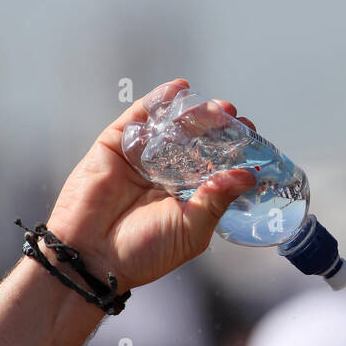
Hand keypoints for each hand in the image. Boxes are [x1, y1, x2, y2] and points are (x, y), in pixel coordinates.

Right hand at [45, 79, 257, 294]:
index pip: (215, 170)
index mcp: (186, 199)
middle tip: (237, 120)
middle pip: (197, 144)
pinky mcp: (116, 144)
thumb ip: (216, 201)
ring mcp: (141, 158)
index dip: (233, 155)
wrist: (92, 255)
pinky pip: (141, 116)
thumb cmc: (144, 253)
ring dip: (196, 114)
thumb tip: (248, 176)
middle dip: (218, 130)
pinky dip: (160, 100)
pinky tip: (180, 89)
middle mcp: (165, 176)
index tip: (253, 143)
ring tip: (218, 108)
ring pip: (172, 128)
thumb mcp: (190, 230)